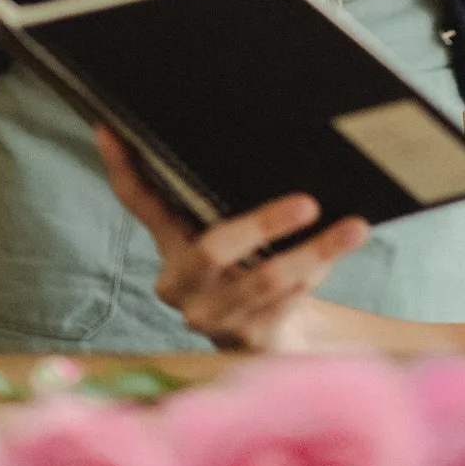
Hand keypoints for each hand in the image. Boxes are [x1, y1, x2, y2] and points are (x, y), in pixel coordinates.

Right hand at [97, 128, 366, 350]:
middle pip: (213, 249)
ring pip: (265, 281)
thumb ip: (223, 193)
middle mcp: (180, 284)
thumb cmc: (253, 263)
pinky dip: (319, 273)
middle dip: (263, 224)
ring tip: (354, 229)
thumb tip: (256, 126)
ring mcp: (212, 316)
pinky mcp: (247, 339)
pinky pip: (287, 302)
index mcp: (171, 246)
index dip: (122, 167)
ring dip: (315, 253)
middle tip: (307, 203)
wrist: (272, 335)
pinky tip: (341, 250)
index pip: (140, 202)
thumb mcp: (234, 229)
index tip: (110, 126)